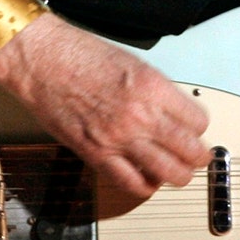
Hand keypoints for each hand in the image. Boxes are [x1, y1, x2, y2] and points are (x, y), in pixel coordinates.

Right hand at [0, 11, 210, 207]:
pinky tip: (147, 179)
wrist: (41, 60)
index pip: (197, 120)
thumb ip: (157, 92)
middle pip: (190, 151)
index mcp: (153, 88)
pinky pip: (131, 183)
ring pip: (168, 174)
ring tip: (177, 171)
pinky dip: (145, 186)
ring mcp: (118, 139)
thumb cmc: (81, 54)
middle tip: (197, 156)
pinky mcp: (95, 154)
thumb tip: (174, 114)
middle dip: (198, 156)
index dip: (199, 127)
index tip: (195, 129)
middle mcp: (140, 116)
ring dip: (178, 175)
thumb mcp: (134, 64)